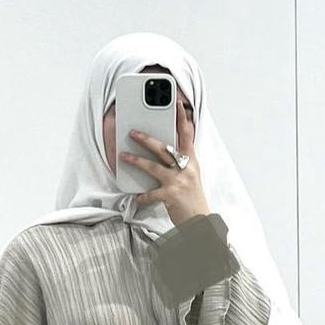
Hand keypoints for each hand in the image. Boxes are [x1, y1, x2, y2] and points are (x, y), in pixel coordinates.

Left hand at [120, 107, 209, 226]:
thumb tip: (165, 151)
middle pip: (164, 148)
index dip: (183, 119)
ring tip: (123, 156)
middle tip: (133, 132)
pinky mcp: (171, 195)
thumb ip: (181, 162)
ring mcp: (178, 181)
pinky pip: (151, 193)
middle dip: (146, 139)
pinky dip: (143, 195)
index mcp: (191, 162)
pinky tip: (136, 195)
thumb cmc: (193, 198)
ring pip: (154, 166)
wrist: (201, 220)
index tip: (178, 104)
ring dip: (136, 161)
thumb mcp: (192, 176)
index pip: (188, 135)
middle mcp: (185, 169)